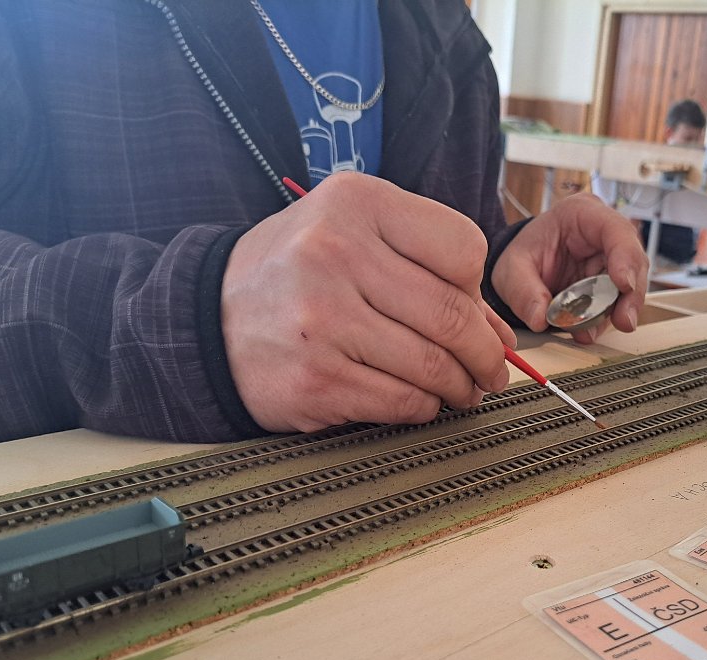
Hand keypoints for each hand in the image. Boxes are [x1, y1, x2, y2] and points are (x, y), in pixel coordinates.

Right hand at [221, 172, 513, 432]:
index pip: (462, 248)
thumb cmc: (295, 274)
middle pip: (454, 314)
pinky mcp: (316, 379)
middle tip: (492, 370)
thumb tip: (500, 330)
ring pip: (433, 365)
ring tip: (462, 390)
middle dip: (486, 354)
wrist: (206, 320)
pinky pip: (402, 402)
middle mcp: (336, 253)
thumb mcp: (351, 235)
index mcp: (355, 204)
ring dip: (461, 387)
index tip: (479, 314)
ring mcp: (322, 320)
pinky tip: (420, 401)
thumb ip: (424, 266)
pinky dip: (424, 408)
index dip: (481, 289)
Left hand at [490, 193, 648, 344]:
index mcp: (582, 214)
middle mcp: (604, 235)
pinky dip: (604, 320)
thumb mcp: (512, 268)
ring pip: (631, 285)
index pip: (616, 229)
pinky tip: (589, 331)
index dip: (625, 257)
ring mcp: (610, 260)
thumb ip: (523, 292)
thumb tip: (540, 319)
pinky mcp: (610, 283)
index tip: (623, 284)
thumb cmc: (525, 253)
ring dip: (619, 311)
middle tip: (624, 321)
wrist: (523, 266)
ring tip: (594, 331)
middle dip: (631, 295)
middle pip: (633, 261)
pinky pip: (616, 302)